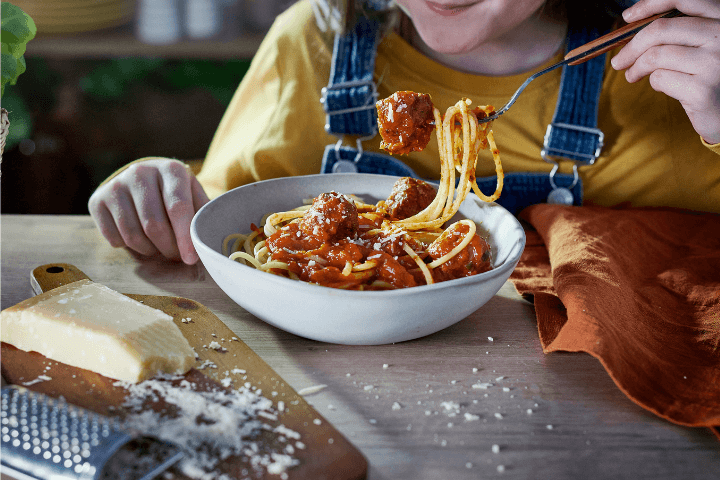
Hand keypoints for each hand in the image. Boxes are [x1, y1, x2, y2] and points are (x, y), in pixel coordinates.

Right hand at [88, 158, 209, 264]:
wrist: (142, 179)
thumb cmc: (176, 193)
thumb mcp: (194, 196)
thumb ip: (202, 215)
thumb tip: (207, 242)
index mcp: (171, 169)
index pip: (178, 207)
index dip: (185, 237)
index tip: (190, 258)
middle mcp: (141, 172)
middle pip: (154, 225)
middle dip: (169, 248)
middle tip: (177, 255)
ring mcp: (116, 185)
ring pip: (133, 235)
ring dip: (150, 250)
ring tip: (160, 247)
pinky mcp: (97, 200)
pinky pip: (114, 238)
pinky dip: (129, 248)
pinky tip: (140, 239)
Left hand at [610, 0, 719, 143]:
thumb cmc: (710, 77)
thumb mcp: (702, 46)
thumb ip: (679, 32)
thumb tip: (633, 23)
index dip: (650, 4)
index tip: (627, 17)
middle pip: (660, 30)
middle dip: (632, 47)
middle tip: (618, 61)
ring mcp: (714, 62)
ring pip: (656, 56)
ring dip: (637, 68)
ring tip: (633, 76)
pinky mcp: (702, 90)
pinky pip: (660, 79)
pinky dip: (655, 84)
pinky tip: (665, 88)